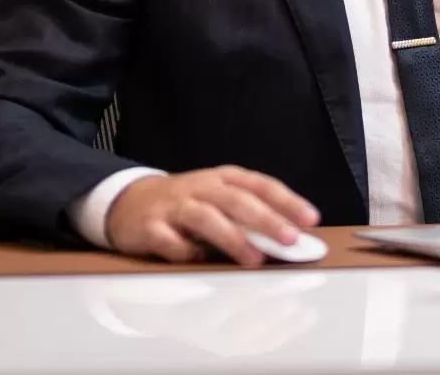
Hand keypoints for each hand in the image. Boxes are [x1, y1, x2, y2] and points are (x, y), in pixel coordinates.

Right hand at [105, 166, 320, 266]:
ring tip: (254, 258)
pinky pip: (170, 240)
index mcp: (223, 178)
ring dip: (233, 238)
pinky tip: (200, 261)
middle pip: (237, 200)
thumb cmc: (186, 203)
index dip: (287, 201)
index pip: (260, 185)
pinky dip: (186, 252)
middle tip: (289, 239)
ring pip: (206, 217)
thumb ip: (250, 216)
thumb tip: (291, 238)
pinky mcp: (150, 226)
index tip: (310, 219)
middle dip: (266, 220)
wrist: (129, 201)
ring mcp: (174, 205)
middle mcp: (201, 187)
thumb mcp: (219, 199)